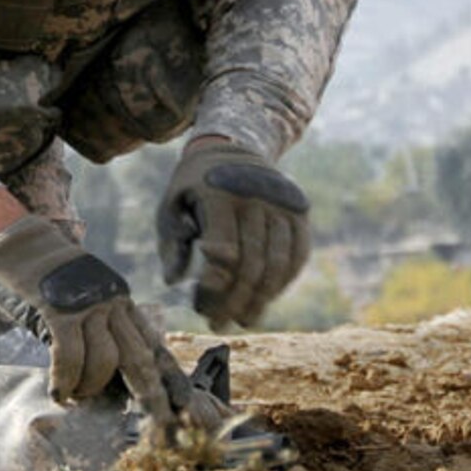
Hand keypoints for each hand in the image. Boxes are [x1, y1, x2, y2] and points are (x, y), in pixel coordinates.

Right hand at [0, 215, 171, 419]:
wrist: (16, 240)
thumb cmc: (46, 281)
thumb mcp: (84, 303)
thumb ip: (98, 334)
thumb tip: (106, 383)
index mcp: (122, 304)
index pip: (153, 346)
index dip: (170, 379)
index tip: (185, 408)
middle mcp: (112, 303)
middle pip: (140, 358)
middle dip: (150, 397)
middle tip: (156, 427)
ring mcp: (87, 305)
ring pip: (106, 361)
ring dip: (91, 388)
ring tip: (76, 397)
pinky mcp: (58, 309)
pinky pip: (69, 355)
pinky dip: (65, 380)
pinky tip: (58, 392)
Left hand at [157, 140, 310, 328]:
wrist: (233, 145)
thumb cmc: (193, 185)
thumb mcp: (171, 204)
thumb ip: (171, 242)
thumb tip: (174, 282)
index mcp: (219, 192)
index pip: (223, 249)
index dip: (214, 284)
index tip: (200, 308)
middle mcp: (256, 195)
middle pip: (251, 263)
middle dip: (235, 300)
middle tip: (218, 324)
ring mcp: (282, 202)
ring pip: (278, 263)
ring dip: (262, 298)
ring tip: (244, 319)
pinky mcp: (299, 210)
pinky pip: (298, 254)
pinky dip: (283, 281)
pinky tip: (266, 298)